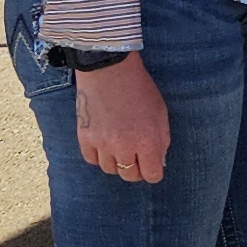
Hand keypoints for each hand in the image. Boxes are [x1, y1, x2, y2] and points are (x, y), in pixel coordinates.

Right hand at [74, 55, 169, 182]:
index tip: (153, 167)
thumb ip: (161, 140)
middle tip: (138, 158)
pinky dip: (99, 156)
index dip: (154, 172)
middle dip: (137, 169)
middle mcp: (124, 147)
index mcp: (147, 141)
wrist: (109, 70)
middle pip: (130, 176)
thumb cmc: (139, 88)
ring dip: (117, 162)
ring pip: (110, 170)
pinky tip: (104, 144)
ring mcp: (102, 144)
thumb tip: (158, 162)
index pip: (152, 175)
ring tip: (120, 147)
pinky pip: (92, 160)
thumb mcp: (161, 113)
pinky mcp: (84, 138)